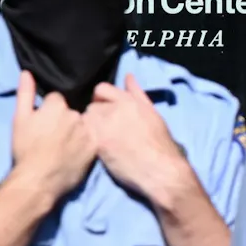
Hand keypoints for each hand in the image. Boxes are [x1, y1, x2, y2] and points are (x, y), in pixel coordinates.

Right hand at [10, 71, 95, 201]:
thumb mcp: (20, 119)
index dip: (49, 111)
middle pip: (72, 111)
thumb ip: (25, 93)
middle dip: (65, 120)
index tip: (44, 124)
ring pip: (83, 124)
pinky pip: (93, 138)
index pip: (57, 100)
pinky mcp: (95, 146)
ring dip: (77, 130)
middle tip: (54, 137)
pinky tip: (76, 152)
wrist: (39, 179)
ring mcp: (87, 131)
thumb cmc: (25, 149)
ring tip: (65, 146)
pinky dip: (86, 143)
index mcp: (57, 106)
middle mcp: (75, 115)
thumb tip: (27, 72)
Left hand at [83, 75, 193, 209]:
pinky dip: (89, 141)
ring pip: (86, 121)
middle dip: (97, 115)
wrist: (160, 169)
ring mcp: (104, 125)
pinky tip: (100, 149)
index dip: (102, 99)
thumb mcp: (152, 113)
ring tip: (103, 140)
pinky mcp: (97, 142)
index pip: (102, 89)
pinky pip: (84, 136)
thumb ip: (137, 93)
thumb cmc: (160, 143)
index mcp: (129, 100)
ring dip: (91, 128)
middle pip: (92, 106)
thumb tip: (128, 76)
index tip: (106, 110)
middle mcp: (114, 109)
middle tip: (106, 129)